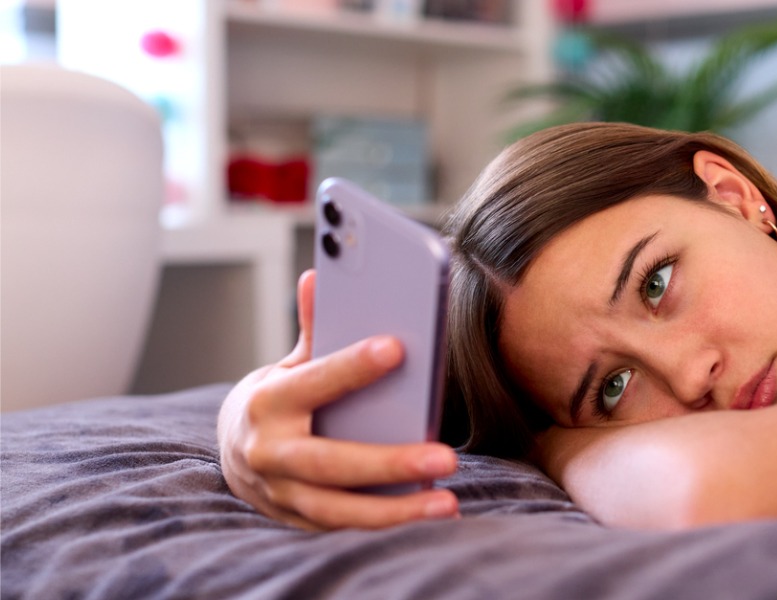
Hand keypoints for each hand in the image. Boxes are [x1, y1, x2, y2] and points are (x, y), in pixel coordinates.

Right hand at [217, 270, 459, 529]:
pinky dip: (386, 528)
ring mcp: (282, 495)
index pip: (314, 382)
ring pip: (339, 511)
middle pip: (332, 463)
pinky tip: (430, 518)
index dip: (352, 366)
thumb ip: (314, 328)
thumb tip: (318, 276)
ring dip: (395, 511)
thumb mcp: (290, 362)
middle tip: (446, 458)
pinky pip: (345, 530)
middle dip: (389, 463)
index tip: (397, 348)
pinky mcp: (299, 523)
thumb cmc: (279, 399)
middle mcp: (270, 454)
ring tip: (446, 502)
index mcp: (268, 403)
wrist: (236, 452)